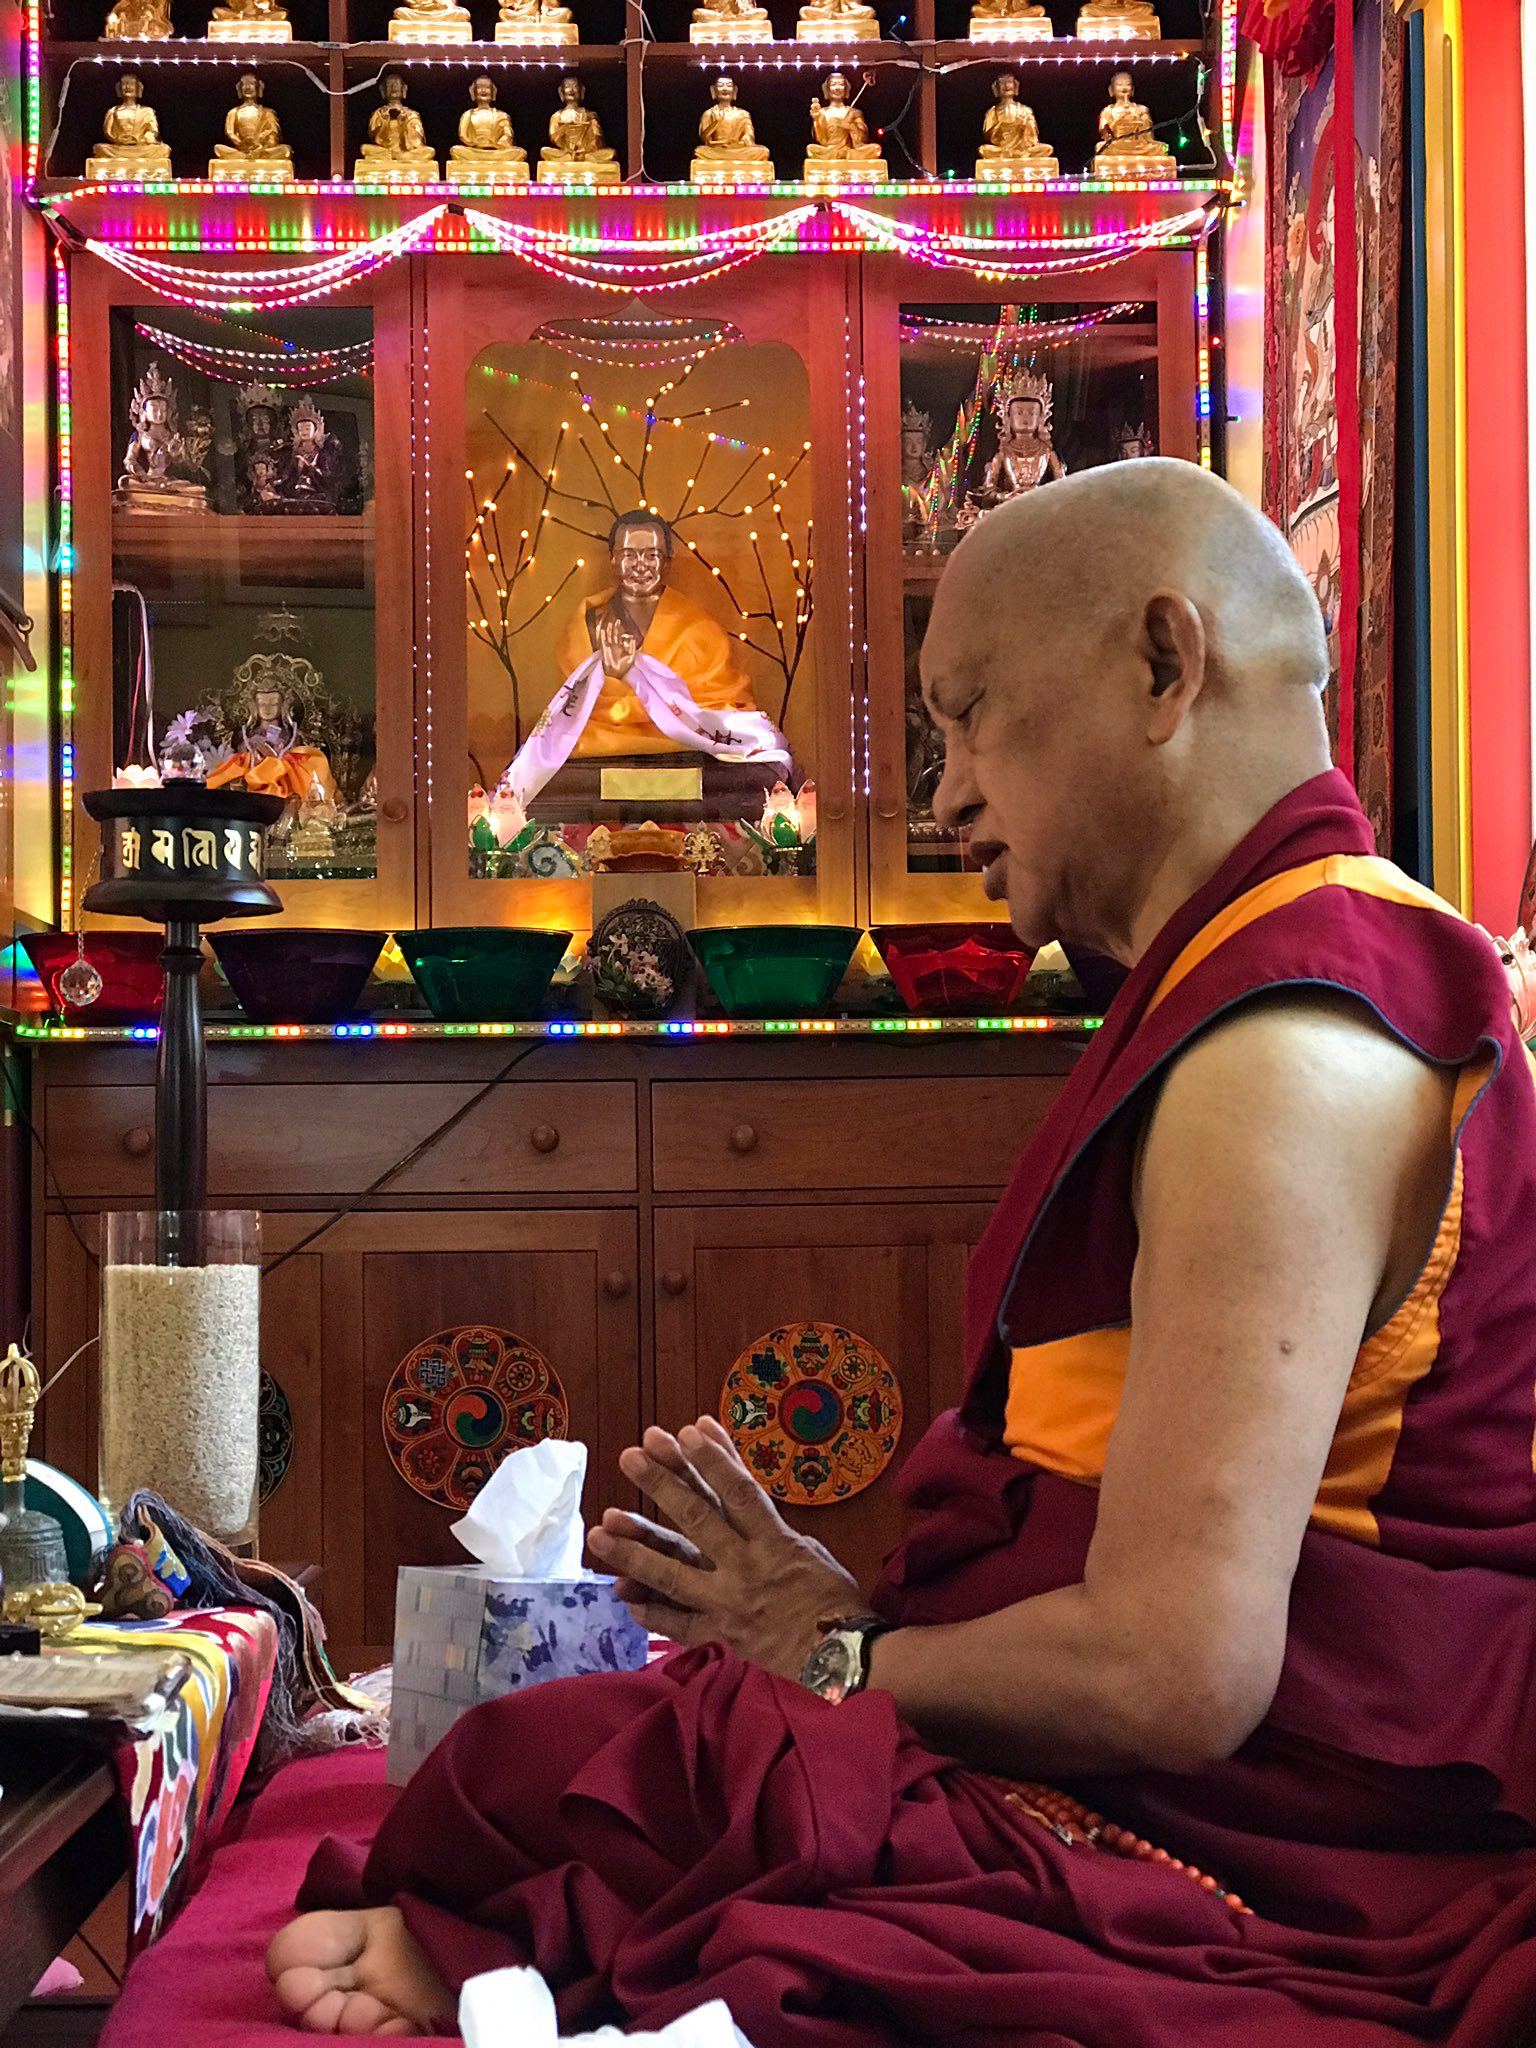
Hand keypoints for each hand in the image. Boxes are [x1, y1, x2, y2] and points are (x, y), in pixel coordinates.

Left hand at [588, 1416, 862, 1679]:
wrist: (842, 1659)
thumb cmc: (833, 1597)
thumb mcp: (809, 1548)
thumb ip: (768, 1522)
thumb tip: (735, 1484)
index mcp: (774, 1543)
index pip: (738, 1493)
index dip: (712, 1460)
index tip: (686, 1430)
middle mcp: (745, 1569)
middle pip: (697, 1521)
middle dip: (662, 1485)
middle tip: (630, 1456)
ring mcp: (727, 1604)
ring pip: (672, 1574)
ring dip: (634, 1550)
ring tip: (599, 1530)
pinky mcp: (720, 1635)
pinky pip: (679, 1624)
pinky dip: (651, 1610)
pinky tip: (623, 1594)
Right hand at [596, 613, 637, 677]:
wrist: (616, 673)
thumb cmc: (624, 667)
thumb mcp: (631, 656)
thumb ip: (632, 647)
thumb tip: (633, 638)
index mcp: (621, 647)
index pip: (620, 636)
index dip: (620, 629)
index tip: (620, 622)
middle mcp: (614, 645)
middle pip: (614, 634)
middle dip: (615, 627)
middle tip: (617, 620)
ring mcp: (609, 647)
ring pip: (608, 636)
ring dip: (609, 630)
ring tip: (610, 623)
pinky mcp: (604, 649)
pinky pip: (603, 640)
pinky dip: (602, 635)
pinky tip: (603, 630)